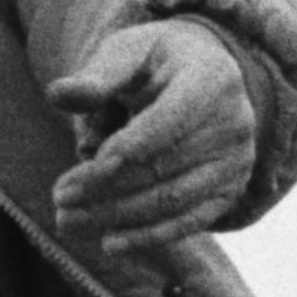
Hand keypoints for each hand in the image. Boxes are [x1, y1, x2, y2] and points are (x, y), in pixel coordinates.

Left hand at [49, 17, 261, 284]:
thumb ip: (96, 77)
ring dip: (118, 216)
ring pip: (173, 199)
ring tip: (70, 222)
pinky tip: (111, 243)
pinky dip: (150, 236)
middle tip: (59, 201)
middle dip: (106, 189)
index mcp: (210, 77)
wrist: (201, 76)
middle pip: (164, 167)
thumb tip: (58, 94)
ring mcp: (237, 158)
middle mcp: (234, 120)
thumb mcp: (127, 53)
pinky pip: (192, 220)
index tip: (74, 177)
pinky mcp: (232, 187)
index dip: (120, 153)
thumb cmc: (154, 62)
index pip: (165, 123)